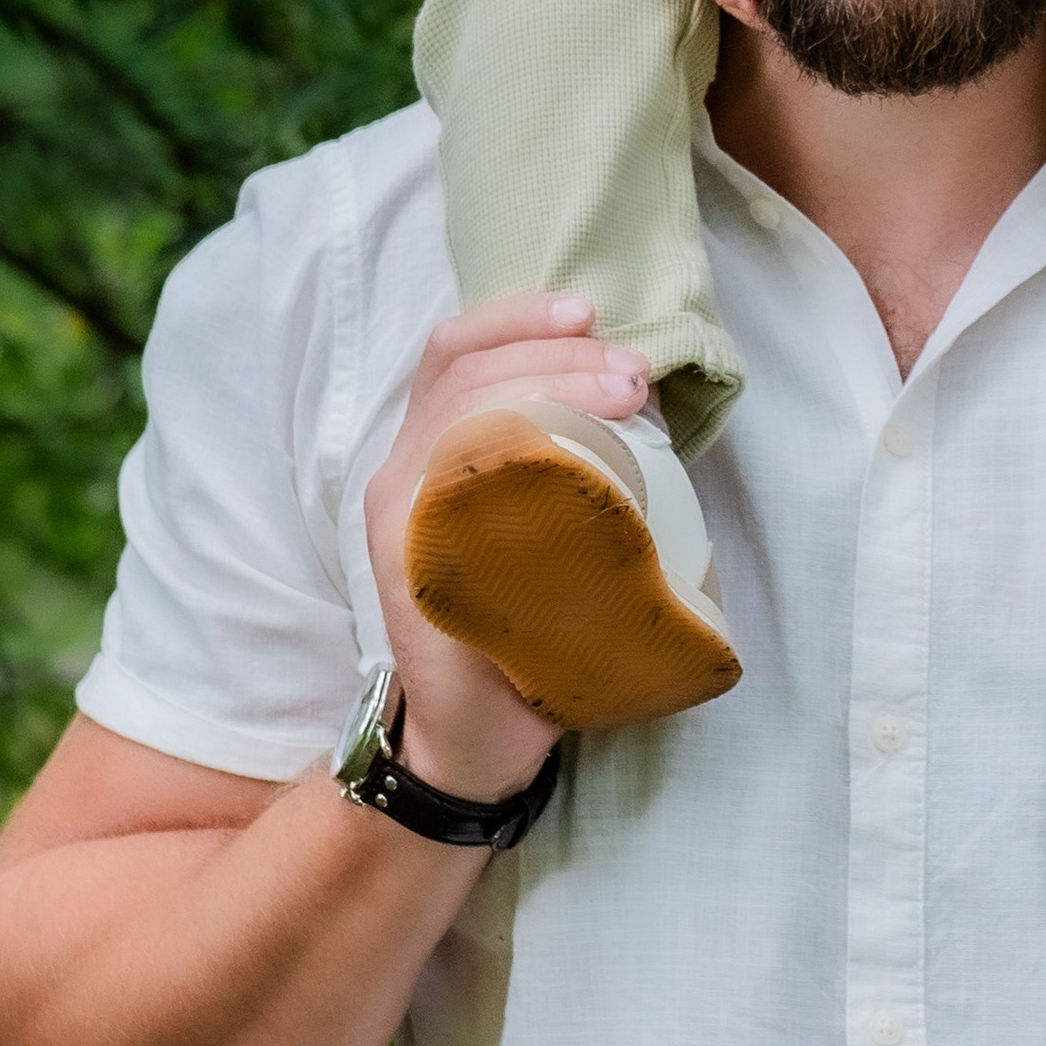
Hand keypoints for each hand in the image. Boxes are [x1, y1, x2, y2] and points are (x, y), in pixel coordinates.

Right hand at [359, 294, 645, 800]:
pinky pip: (449, 494)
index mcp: (425, 452)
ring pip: (458, 417)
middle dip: (554, 352)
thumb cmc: (525, 621)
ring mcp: (399, 524)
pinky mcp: (412, 571)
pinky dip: (509, 457)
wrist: (479, 737)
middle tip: (633, 371)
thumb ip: (565, 464)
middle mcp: (397, 475)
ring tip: (623, 395)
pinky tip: (565, 454)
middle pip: (462, 375)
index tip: (589, 309)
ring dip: (546, 386)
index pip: (452, 352)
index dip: (516, 316)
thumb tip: (647, 405)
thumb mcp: (540, 523)